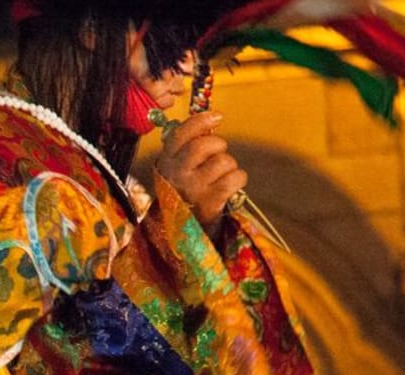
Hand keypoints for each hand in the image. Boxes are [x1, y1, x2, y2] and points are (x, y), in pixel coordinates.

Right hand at [156, 111, 247, 229]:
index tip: (217, 116)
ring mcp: (193, 189)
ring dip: (229, 165)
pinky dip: (239, 179)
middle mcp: (176, 175)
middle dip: (218, 145)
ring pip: (224, 161)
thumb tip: (212, 119)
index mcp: (165, 162)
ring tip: (221, 176)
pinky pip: (235, 177)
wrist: (186, 229)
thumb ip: (187, 146)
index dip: (200, 121)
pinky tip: (230, 186)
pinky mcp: (211, 202)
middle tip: (219, 153)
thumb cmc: (186, 191)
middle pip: (203, 145)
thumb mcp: (177, 169)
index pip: (179, 135)